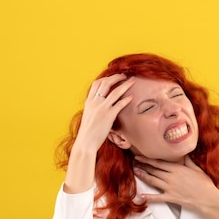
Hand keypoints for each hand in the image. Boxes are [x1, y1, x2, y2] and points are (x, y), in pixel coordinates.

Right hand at [63, 74, 135, 193]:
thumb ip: (94, 108)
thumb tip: (101, 104)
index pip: (97, 84)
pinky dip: (126, 99)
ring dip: (125, 85)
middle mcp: (94, 103)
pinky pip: (119, 104)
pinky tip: (132, 97)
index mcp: (89, 102)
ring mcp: (101, 109)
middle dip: (117, 77)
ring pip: (115, 92)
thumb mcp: (89, 116)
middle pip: (106, 84)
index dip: (106, 78)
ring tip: (132, 81)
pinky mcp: (108, 116)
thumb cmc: (88, 131)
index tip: (114, 76)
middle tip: (125, 76)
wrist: (85, 142)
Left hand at [134, 155, 218, 218]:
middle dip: (143, 166)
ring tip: (136, 173)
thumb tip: (183, 153)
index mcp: (177, 169)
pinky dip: (149, 197)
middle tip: (135, 163)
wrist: (207, 198)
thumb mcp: (196, 169)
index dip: (148, 160)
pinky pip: (157, 197)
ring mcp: (170, 188)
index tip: (140, 157)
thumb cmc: (204, 183)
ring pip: (153, 181)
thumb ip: (188, 161)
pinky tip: (141, 196)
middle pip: (154, 171)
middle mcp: (171, 177)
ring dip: (144, 177)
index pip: (159, 163)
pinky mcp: (171, 197)